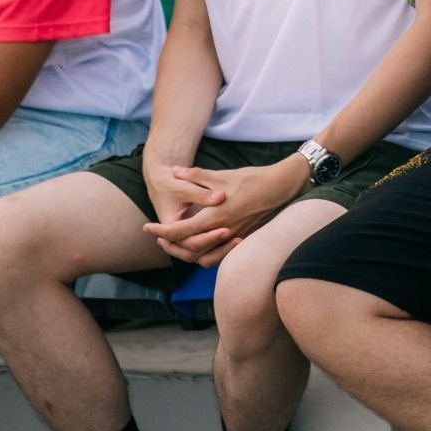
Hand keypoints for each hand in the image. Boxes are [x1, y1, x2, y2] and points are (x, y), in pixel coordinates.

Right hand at [142, 159, 230, 262]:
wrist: (163, 183)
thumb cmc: (173, 183)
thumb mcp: (185, 186)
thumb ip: (202, 193)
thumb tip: (221, 197)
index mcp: (171, 223)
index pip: (188, 240)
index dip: (207, 237)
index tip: (227, 230)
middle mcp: (176, 236)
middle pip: (193, 252)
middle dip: (214, 246)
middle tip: (236, 236)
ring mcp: (185, 239)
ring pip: (201, 257)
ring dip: (218, 253)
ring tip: (239, 240)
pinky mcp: (195, 238)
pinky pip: (208, 252)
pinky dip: (220, 250)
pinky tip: (238, 241)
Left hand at [143, 156, 308, 265]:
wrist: (283, 187)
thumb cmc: (253, 179)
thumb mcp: (222, 175)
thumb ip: (197, 175)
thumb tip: (176, 171)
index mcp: (215, 215)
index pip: (179, 232)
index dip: (160, 232)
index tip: (147, 229)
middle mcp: (224, 231)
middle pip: (189, 250)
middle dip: (170, 246)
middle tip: (159, 239)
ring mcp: (235, 237)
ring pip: (205, 258)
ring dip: (188, 254)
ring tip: (178, 244)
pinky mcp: (244, 238)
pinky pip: (220, 255)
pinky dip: (207, 254)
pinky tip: (202, 244)